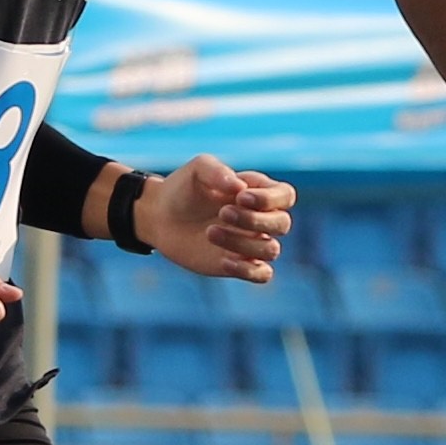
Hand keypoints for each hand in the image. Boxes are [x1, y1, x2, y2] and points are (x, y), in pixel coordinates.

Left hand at [146, 156, 292, 282]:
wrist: (160, 217)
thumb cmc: (183, 188)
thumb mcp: (197, 169)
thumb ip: (218, 171)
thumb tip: (240, 188)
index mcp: (258, 192)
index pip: (285, 195)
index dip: (270, 199)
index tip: (241, 197)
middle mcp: (260, 218)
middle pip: (282, 224)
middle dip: (255, 220)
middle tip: (222, 212)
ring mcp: (252, 244)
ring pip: (270, 250)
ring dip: (242, 242)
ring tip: (209, 232)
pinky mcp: (240, 265)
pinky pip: (262, 274)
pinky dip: (249, 270)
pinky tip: (224, 260)